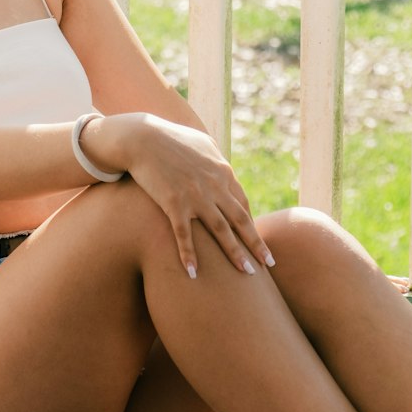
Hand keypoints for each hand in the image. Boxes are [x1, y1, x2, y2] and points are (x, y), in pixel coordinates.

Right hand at [87, 113, 273, 278]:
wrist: (142, 138)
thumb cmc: (171, 140)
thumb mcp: (202, 145)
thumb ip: (216, 160)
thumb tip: (225, 171)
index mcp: (222, 172)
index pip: (242, 204)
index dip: (250, 226)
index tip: (256, 243)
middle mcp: (214, 186)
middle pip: (240, 220)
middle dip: (256, 244)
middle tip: (269, 264)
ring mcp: (195, 196)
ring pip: (220, 230)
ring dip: (235, 253)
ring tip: (247, 273)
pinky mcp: (173, 203)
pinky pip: (184, 235)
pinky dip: (189, 255)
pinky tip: (193, 273)